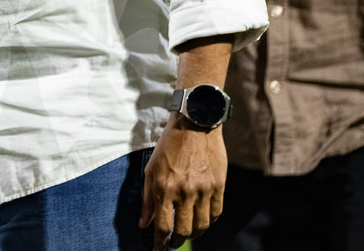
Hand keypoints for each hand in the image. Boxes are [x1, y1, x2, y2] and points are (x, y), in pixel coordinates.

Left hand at [139, 117, 225, 249]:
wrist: (195, 124)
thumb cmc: (169, 145)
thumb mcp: (151, 169)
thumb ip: (147, 199)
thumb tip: (144, 224)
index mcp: (165, 187)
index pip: (163, 226)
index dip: (160, 242)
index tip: (158, 249)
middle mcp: (185, 191)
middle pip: (184, 230)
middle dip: (176, 242)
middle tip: (172, 244)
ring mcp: (204, 189)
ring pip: (202, 225)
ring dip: (193, 235)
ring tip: (186, 234)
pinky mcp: (219, 186)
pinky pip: (216, 213)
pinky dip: (209, 221)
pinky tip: (202, 221)